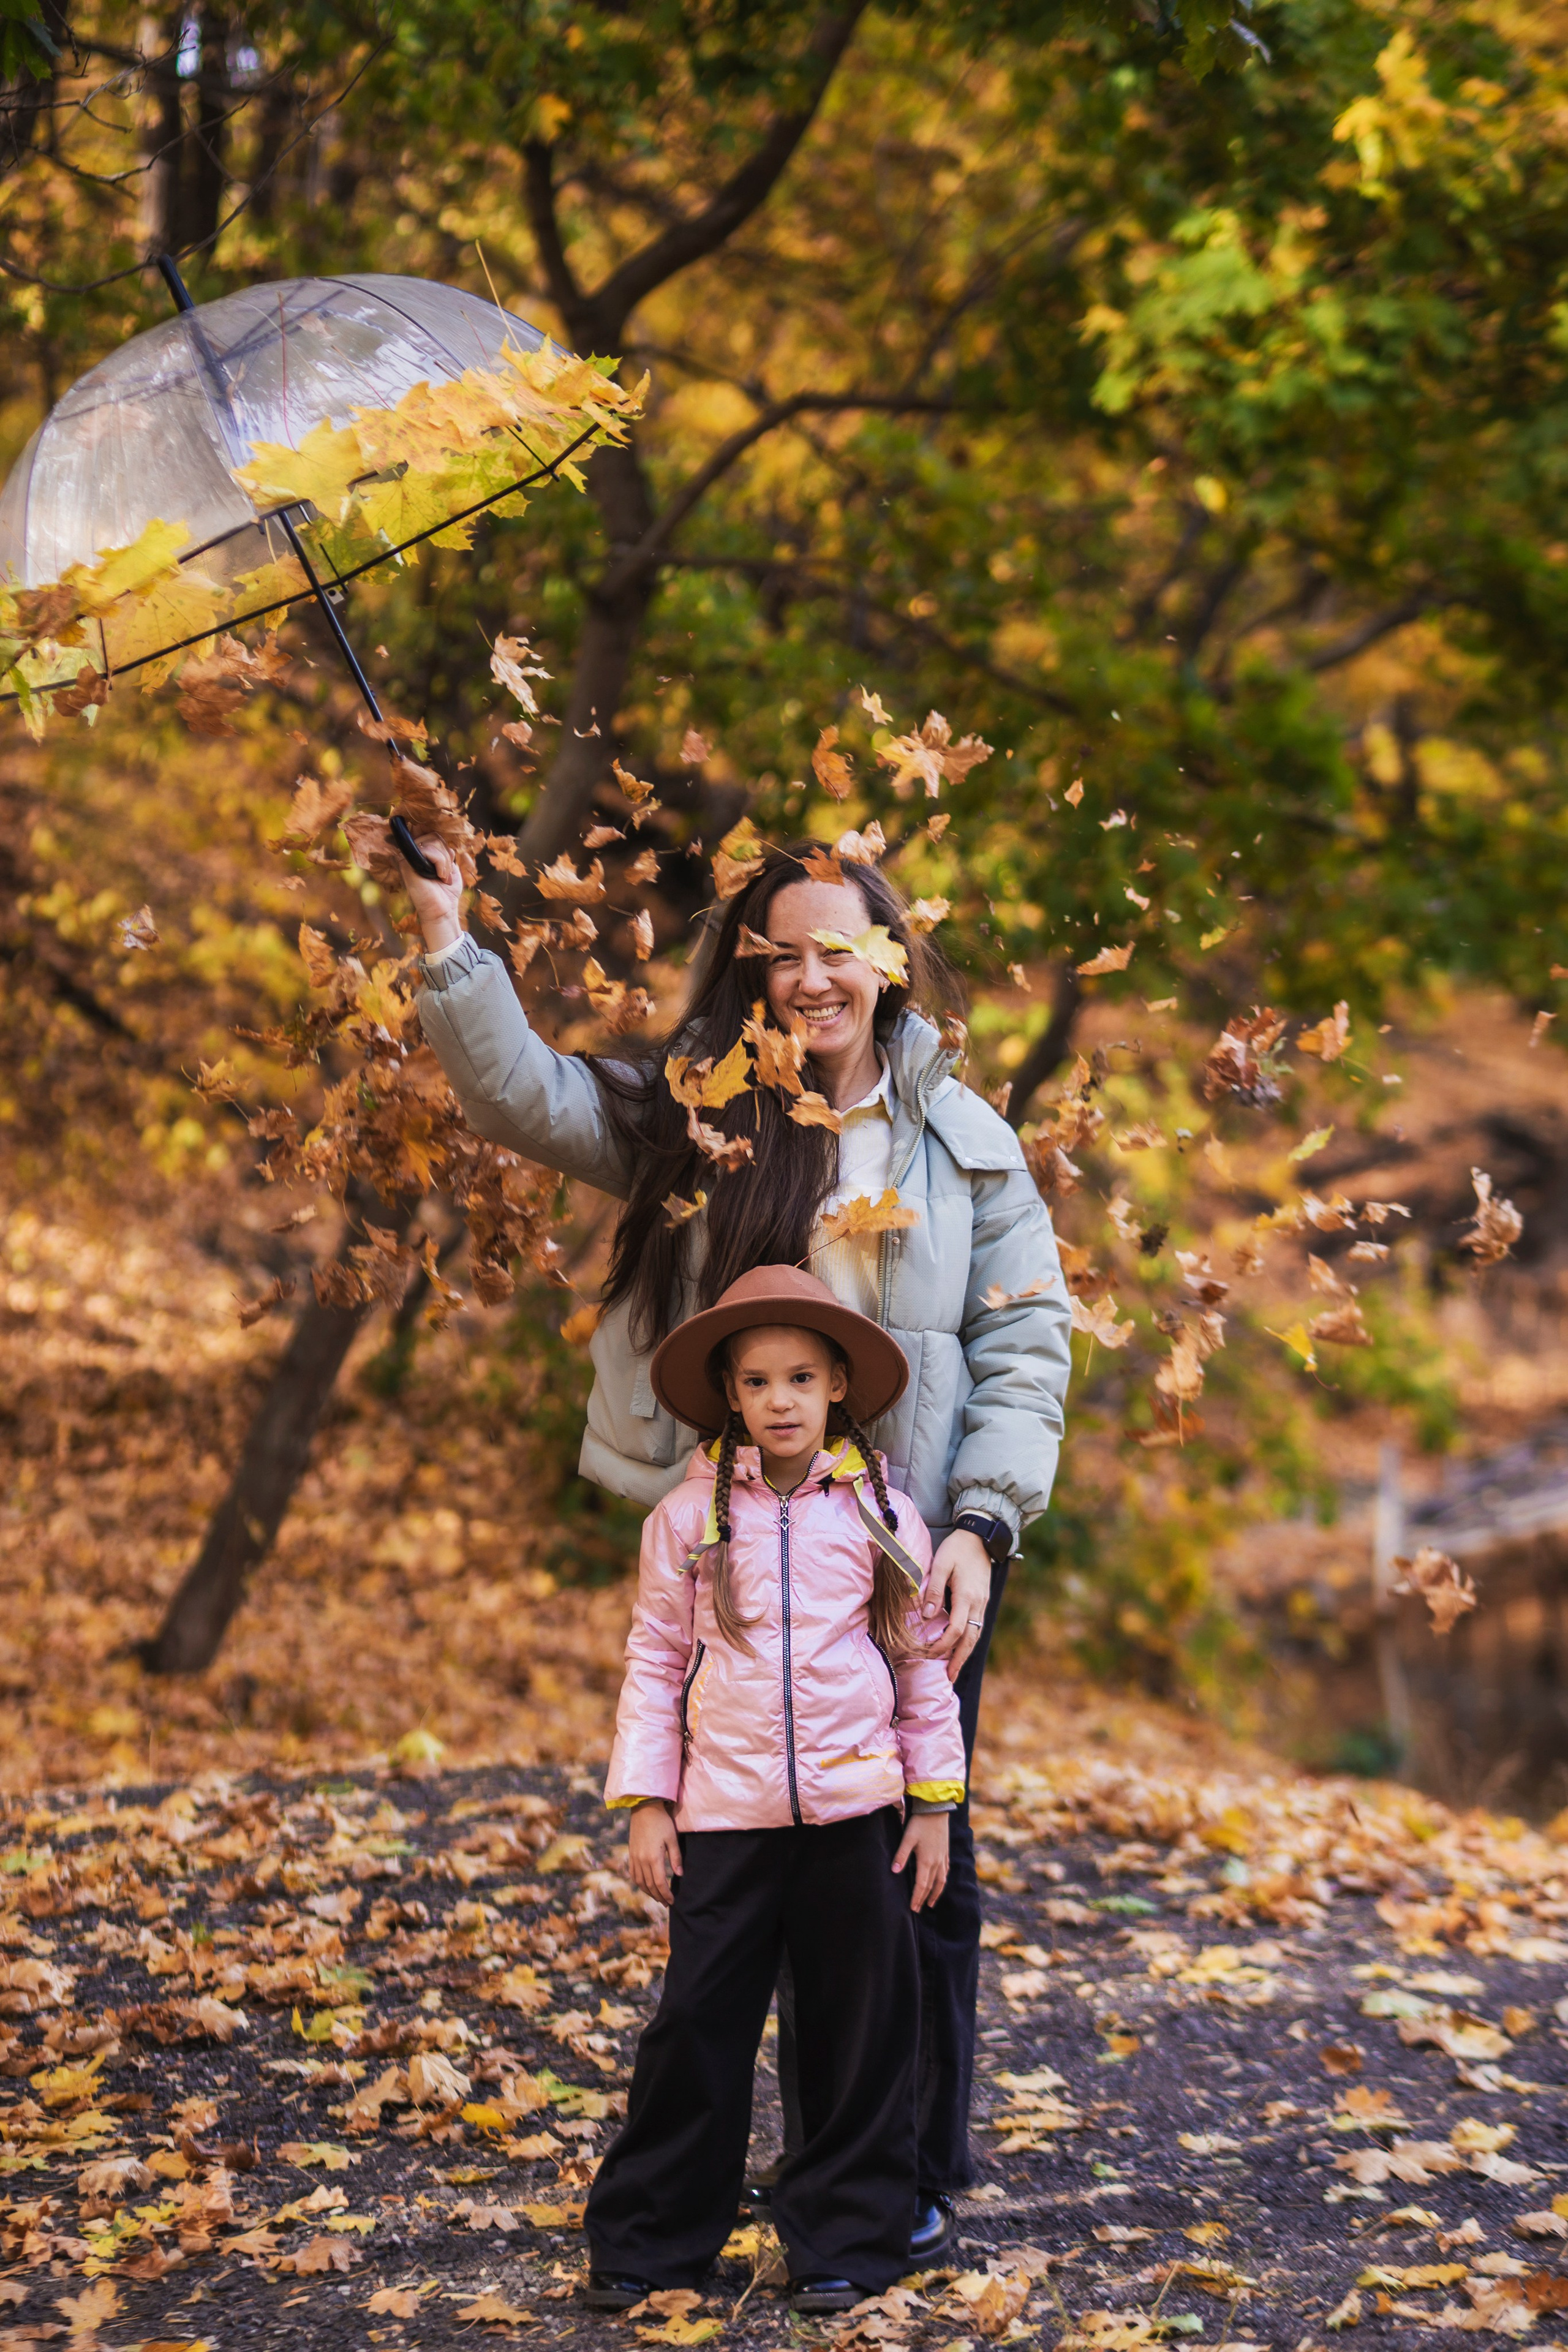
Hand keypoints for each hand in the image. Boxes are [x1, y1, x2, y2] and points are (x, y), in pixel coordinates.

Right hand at [395, 832, 463, 954]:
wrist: (443, 910)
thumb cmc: (446, 892)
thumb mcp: (450, 868)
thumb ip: (445, 852)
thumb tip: (442, 840)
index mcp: (421, 854)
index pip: (430, 832)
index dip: (441, 843)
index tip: (446, 861)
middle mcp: (412, 854)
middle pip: (434, 835)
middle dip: (446, 854)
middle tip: (444, 873)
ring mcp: (407, 858)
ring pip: (433, 841)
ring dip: (445, 860)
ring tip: (442, 876)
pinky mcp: (406, 864)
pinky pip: (429, 850)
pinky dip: (441, 863)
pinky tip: (439, 876)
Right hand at [627, 1801, 681, 1905]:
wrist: (644, 1809)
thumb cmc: (661, 1822)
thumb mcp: (672, 1839)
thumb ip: (676, 1858)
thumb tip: (680, 1875)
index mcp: (653, 1858)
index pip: (660, 1883)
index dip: (666, 1894)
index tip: (672, 1901)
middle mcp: (642, 1860)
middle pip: (649, 1885)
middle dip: (658, 1896)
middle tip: (666, 1903)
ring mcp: (635, 1857)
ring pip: (640, 1882)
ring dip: (649, 1892)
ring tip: (657, 1897)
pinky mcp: (631, 1853)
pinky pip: (633, 1874)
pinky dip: (639, 1883)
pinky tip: (645, 1886)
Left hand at [893, 1811, 949, 1910]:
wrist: (937, 1810)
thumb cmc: (920, 1823)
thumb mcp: (908, 1838)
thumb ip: (901, 1855)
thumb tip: (894, 1871)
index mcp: (926, 1861)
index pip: (921, 1885)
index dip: (917, 1897)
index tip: (912, 1908)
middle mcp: (936, 1862)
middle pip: (931, 1886)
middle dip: (924, 1899)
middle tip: (918, 1909)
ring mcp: (942, 1858)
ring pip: (940, 1881)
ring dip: (935, 1893)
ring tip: (931, 1903)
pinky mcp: (945, 1852)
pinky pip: (945, 1872)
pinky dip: (942, 1881)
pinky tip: (940, 1882)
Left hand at [921, 1528, 992, 1683]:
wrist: (981, 1535)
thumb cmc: (957, 1548)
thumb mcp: (941, 1563)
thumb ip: (933, 1589)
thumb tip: (926, 1616)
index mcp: (967, 1596)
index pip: (956, 1629)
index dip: (942, 1645)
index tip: (929, 1654)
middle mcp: (978, 1604)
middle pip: (970, 1639)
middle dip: (959, 1660)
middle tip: (949, 1678)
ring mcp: (983, 1603)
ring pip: (976, 1635)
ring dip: (966, 1653)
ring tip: (955, 1669)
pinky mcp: (983, 1600)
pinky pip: (977, 1626)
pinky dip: (969, 1641)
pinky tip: (961, 1647)